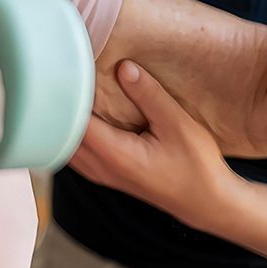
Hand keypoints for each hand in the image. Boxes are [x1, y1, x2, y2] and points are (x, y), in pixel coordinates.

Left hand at [71, 61, 248, 232]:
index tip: (66, 70)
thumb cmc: (196, 166)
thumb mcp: (177, 124)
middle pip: (61, 133)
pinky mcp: (106, 173)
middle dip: (60, 104)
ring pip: (64, 143)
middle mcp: (100, 167)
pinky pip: (76, 149)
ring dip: (65, 119)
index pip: (72, 122)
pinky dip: (72, 131)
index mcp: (114, 155)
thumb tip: (123, 66)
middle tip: (64, 73)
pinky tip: (83, 113)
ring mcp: (100, 173)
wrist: (206, 202)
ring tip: (71, 89)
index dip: (66, 96)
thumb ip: (148, 95)